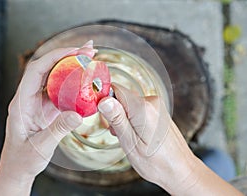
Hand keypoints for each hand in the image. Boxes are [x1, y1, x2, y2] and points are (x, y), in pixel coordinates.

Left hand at [0, 41, 95, 195]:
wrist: (18, 168)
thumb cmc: (23, 159)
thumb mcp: (40, 147)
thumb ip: (58, 130)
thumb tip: (78, 115)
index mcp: (21, 102)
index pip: (36, 70)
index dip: (56, 57)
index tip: (76, 51)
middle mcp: (28, 97)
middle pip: (47, 68)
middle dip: (68, 55)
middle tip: (90, 50)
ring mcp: (37, 102)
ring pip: (54, 77)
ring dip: (72, 66)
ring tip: (91, 58)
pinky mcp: (46, 108)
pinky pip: (60, 90)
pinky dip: (74, 82)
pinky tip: (86, 80)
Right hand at [98, 83, 242, 194]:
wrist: (180, 169)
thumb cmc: (156, 162)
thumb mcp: (130, 142)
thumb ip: (117, 119)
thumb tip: (104, 100)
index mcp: (143, 108)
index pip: (115, 90)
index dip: (105, 102)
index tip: (105, 117)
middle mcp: (152, 102)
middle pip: (121, 97)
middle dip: (115, 114)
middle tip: (119, 134)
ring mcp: (157, 105)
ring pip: (128, 104)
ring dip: (124, 118)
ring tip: (130, 138)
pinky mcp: (158, 110)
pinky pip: (138, 108)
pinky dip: (133, 120)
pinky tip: (137, 135)